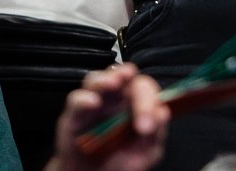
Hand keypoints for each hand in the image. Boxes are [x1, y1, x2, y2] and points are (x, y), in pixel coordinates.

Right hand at [52, 64, 167, 170]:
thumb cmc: (120, 164)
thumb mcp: (145, 154)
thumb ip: (156, 134)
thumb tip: (161, 113)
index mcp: (136, 105)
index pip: (146, 89)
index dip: (149, 100)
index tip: (147, 125)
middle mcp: (115, 100)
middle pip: (122, 75)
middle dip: (127, 76)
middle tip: (133, 85)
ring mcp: (93, 106)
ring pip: (96, 79)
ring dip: (105, 78)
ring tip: (113, 83)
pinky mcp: (73, 117)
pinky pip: (75, 100)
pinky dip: (84, 98)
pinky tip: (93, 103)